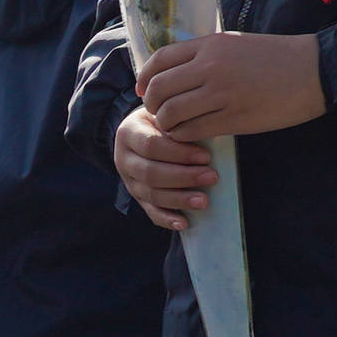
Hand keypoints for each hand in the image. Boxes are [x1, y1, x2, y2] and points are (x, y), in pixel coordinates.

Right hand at [114, 107, 216, 230]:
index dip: (179, 153)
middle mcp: (123, 159)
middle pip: (151, 173)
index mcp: (129, 133)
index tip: (206, 156)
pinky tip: (184, 223)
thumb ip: (177, 121)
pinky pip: (150, 211)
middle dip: (184, 177)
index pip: (152, 146)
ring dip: (179, 199)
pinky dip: (167, 219)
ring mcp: (129, 181)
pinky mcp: (137, 197)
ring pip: (151, 194)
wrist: (142, 131)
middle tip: (212, 177)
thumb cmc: (161, 121)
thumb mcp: (164, 113)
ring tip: (204, 201)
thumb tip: (206, 130)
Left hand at [137, 31, 327, 142]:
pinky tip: (189, 137)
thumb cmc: (277, 57)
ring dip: (166, 124)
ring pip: (171, 114)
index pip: (159, 60)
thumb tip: (173, 73)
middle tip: (159, 113)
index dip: (145, 78)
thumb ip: (205, 55)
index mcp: (210, 45)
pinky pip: (192, 132)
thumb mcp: (236, 44)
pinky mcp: (233, 119)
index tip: (144, 91)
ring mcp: (221, 94)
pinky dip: (183, 137)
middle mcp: (210, 67)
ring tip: (175, 127)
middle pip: (159, 89)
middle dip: (152, 105)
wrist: (316, 71)